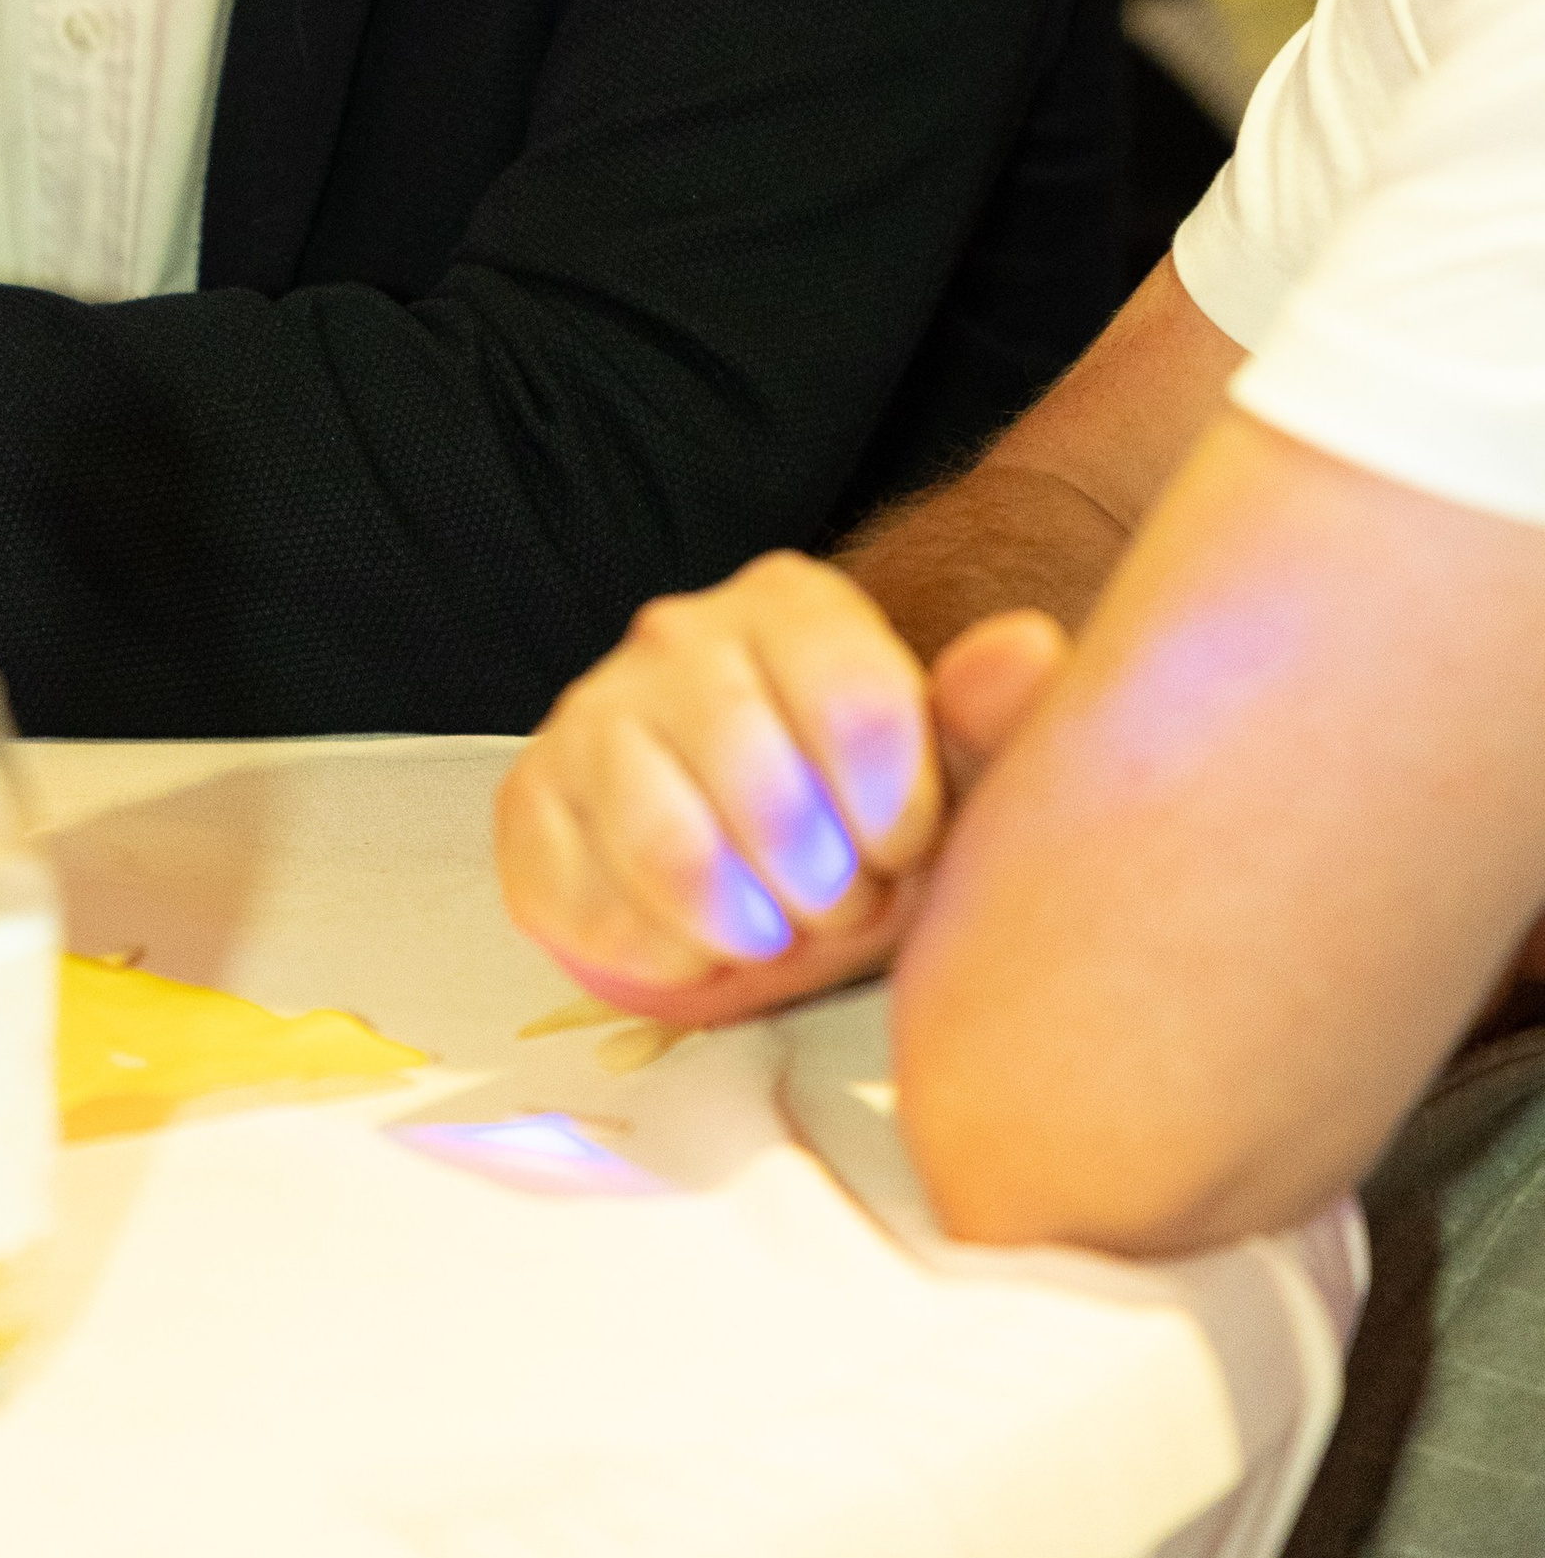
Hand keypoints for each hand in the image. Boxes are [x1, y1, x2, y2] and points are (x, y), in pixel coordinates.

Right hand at [495, 553, 1067, 1029]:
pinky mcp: (531, 798)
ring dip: (745, 928)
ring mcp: (591, 711)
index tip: (902, 856)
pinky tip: (695, 935)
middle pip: (767, 791)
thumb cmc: (861, 810)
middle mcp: (678, 633)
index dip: (898, 825)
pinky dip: (661, 953)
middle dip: (824, 891)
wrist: (750, 854)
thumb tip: (1026, 648)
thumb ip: (994, 712)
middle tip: (838, 906)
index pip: (860, 711)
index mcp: (791, 604)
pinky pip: (592, 904)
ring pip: (673, 853)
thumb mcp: (950, 767)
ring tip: (773, 926)